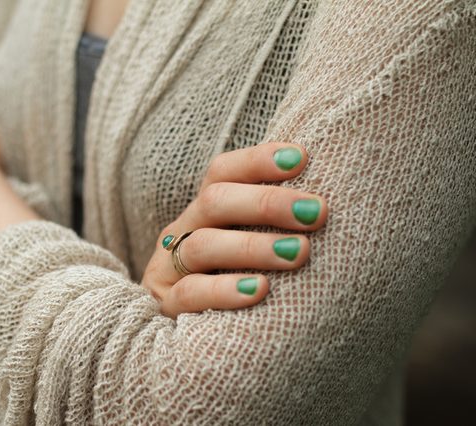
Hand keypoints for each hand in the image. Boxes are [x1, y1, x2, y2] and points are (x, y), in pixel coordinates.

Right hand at [141, 143, 327, 317]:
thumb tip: (326, 200)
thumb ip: (273, 222)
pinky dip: (224, 290)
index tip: (302, 158)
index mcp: (204, 212)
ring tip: (299, 253)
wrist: (187, 333)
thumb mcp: (247, 243)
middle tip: (316, 212)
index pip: (222, 173)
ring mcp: (169, 269)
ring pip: (201, 246)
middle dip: (267, 203)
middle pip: (214, 202)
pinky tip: (258, 290)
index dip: (258, 161)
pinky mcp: (166, 306)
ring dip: (253, 246)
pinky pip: (189, 293)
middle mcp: (183, 232)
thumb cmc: (235, 279)